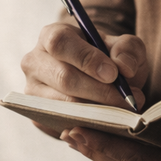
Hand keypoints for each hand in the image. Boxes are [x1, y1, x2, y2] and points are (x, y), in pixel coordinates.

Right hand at [20, 23, 148, 136]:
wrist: (97, 82)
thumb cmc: (107, 59)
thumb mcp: (123, 47)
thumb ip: (128, 49)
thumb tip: (123, 66)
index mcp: (51, 36)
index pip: (60, 43)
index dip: (86, 58)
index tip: (113, 74)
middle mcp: (35, 62)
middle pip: (63, 77)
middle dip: (98, 90)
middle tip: (126, 99)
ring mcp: (32, 91)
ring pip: (63, 104)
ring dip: (97, 110)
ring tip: (124, 110)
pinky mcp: (37, 115)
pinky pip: (62, 123)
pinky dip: (88, 125)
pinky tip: (108, 122)